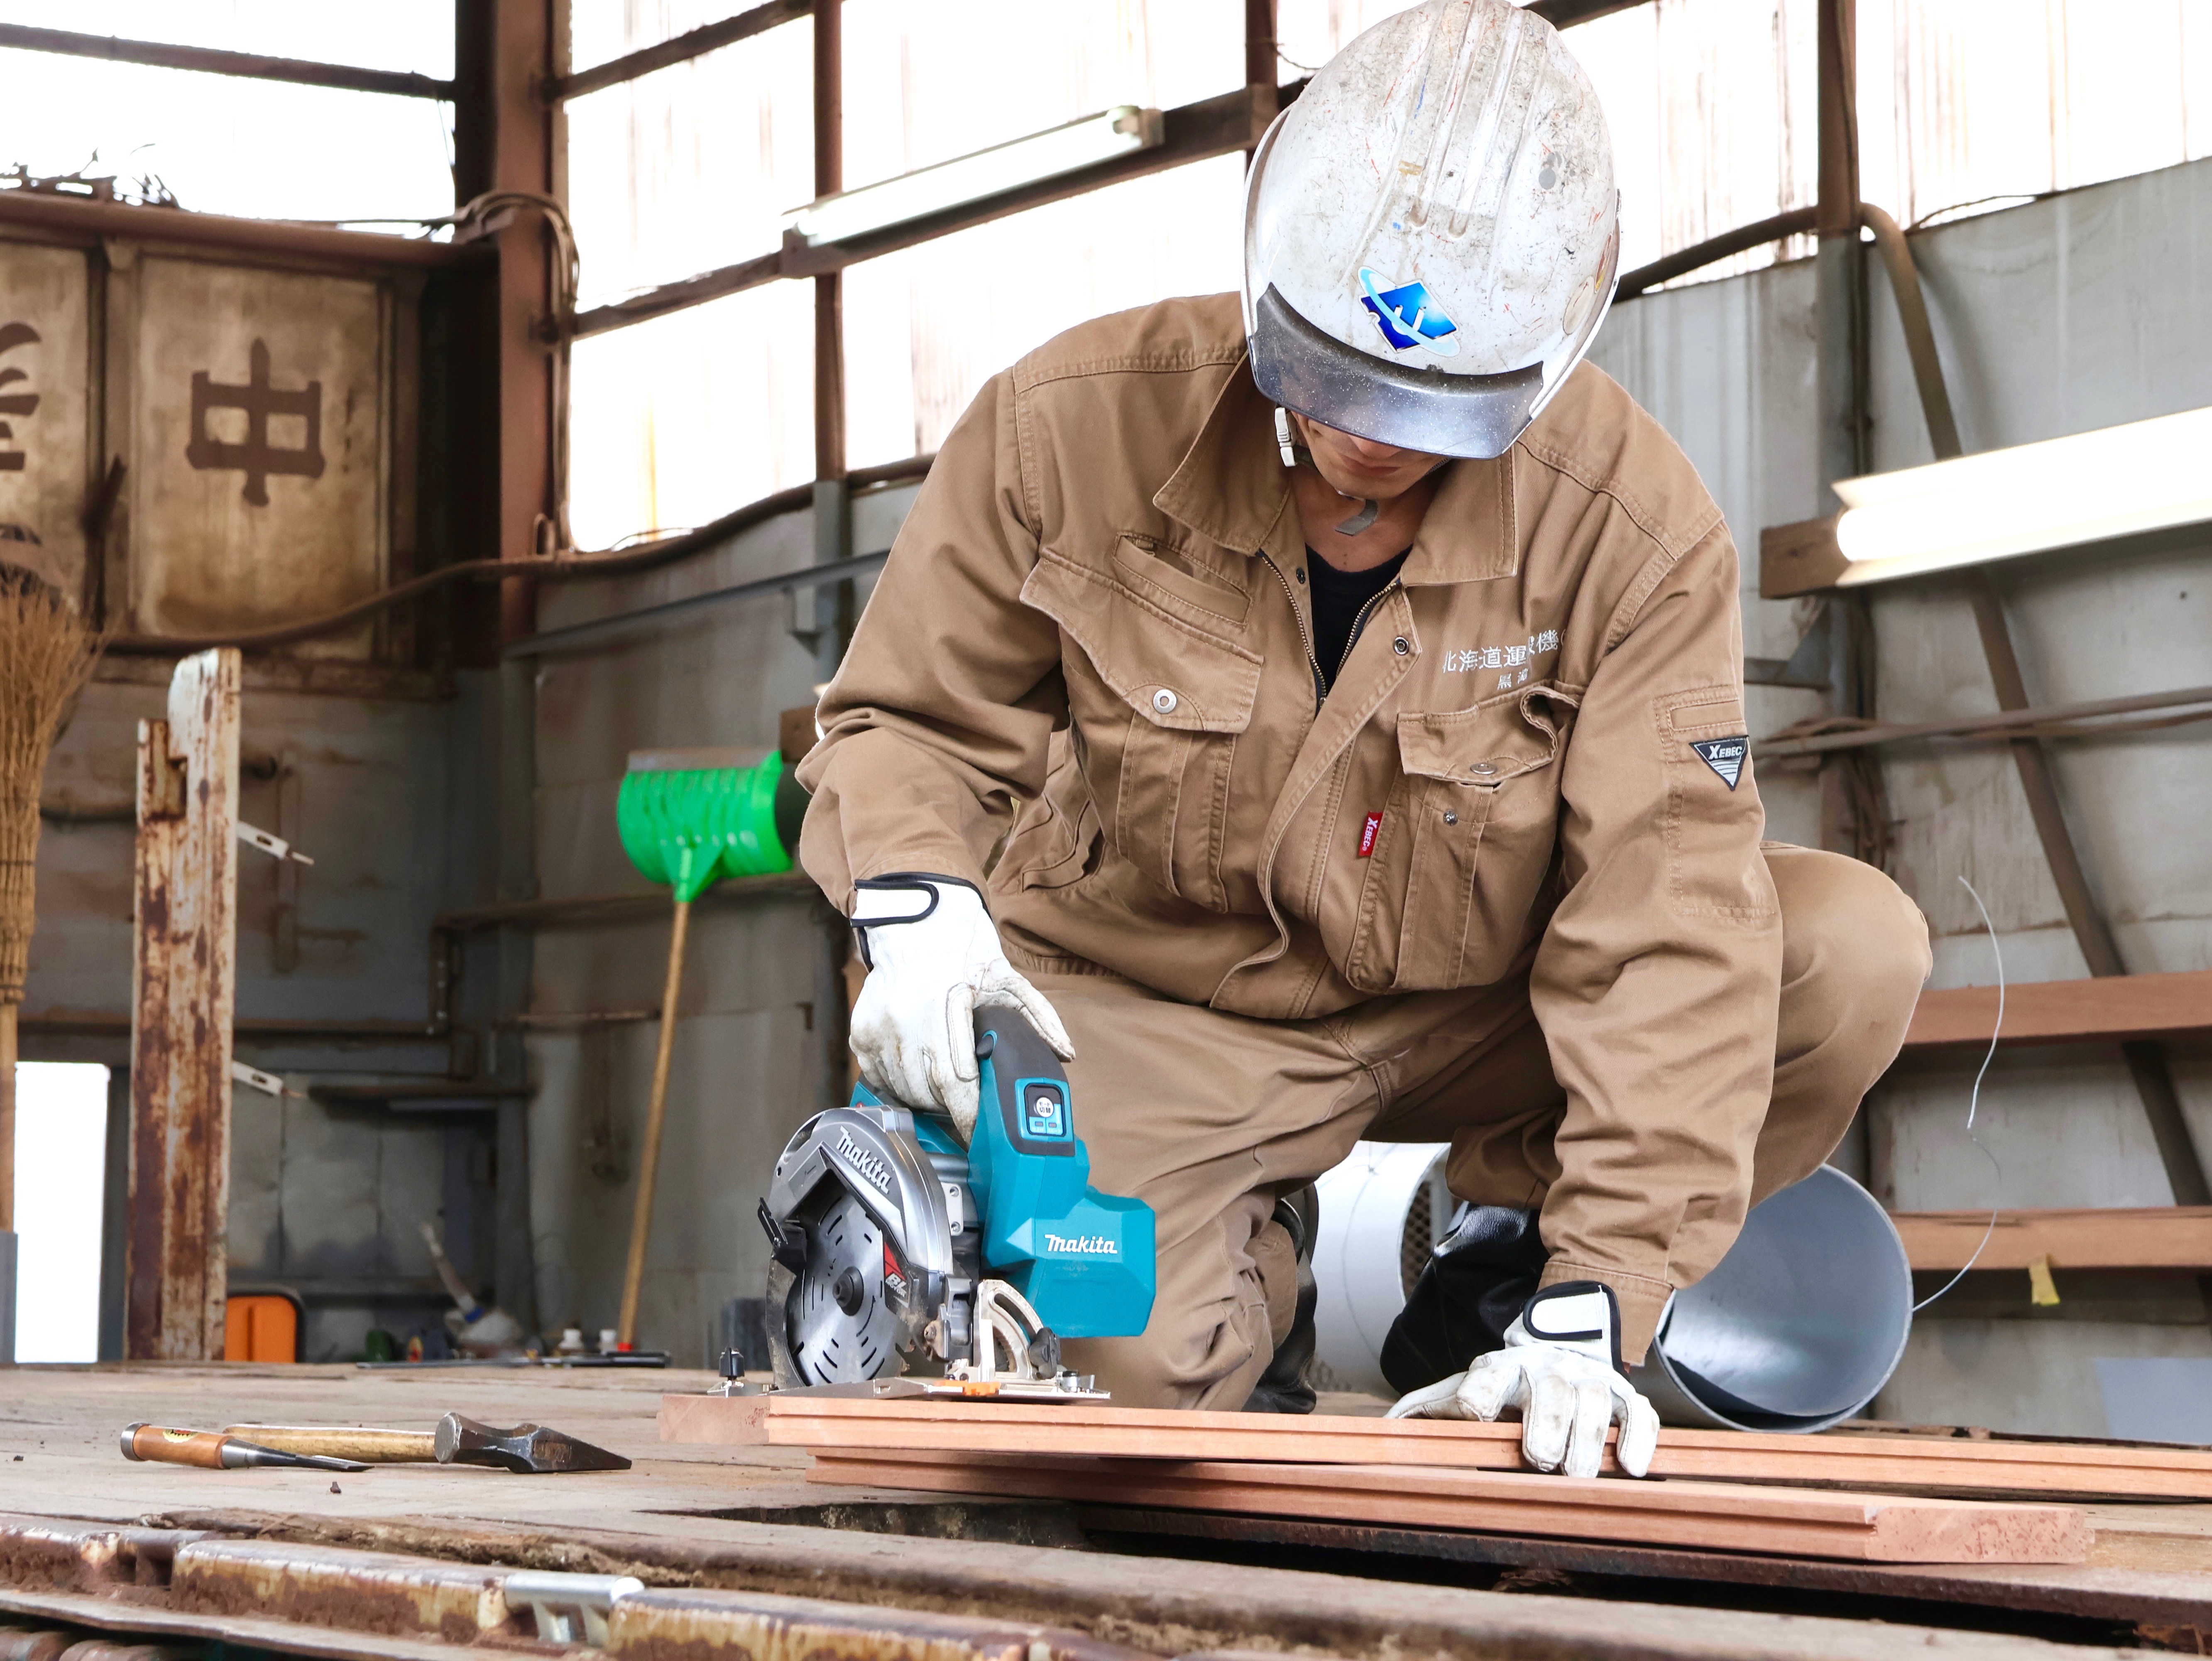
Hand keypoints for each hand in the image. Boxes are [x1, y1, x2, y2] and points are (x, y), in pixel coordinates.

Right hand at [847, 875, 1073, 1140]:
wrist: (918, 924)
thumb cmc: (963, 951)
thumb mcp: (1007, 977)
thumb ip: (1038, 1016)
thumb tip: (1065, 1052)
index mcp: (943, 1007)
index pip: (955, 1080)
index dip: (969, 1115)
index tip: (981, 1136)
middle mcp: (905, 1020)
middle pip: (929, 1093)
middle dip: (951, 1110)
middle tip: (968, 1113)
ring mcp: (879, 1028)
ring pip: (903, 1091)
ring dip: (926, 1102)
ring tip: (944, 1095)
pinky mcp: (861, 1032)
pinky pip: (877, 1080)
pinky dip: (898, 1089)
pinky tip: (917, 1081)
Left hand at [1385, 1281, 1659, 1479]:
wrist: (1563, 1343)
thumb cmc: (1506, 1382)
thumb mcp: (1464, 1385)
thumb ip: (1426, 1407)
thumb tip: (1383, 1431)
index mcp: (1501, 1368)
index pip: (1487, 1378)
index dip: (1478, 1397)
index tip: (1476, 1417)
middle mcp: (1547, 1371)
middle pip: (1548, 1394)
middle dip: (1545, 1425)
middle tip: (1538, 1460)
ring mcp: (1588, 1381)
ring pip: (1593, 1403)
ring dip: (1587, 1439)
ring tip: (1579, 1474)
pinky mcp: (1624, 1396)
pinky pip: (1638, 1414)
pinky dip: (1638, 1439)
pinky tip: (1631, 1467)